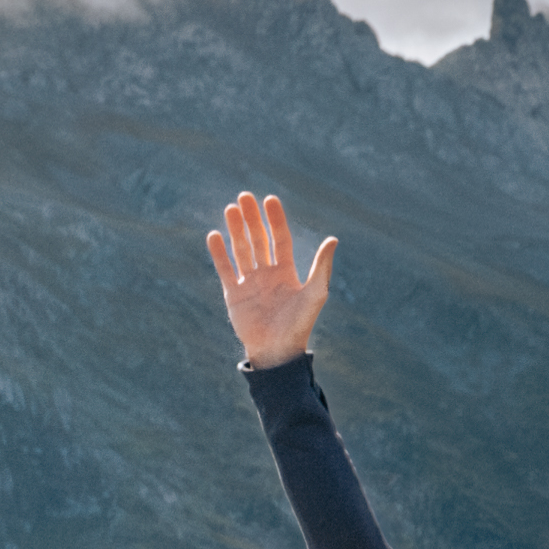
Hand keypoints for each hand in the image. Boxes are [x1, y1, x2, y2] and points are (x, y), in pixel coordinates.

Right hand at [210, 190, 337, 368]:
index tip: (269, 199)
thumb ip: (321, 267)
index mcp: (286, 272)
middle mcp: (267, 274)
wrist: (278, 351)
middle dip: (252, 219)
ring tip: (230, 208)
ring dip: (236, 229)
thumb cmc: (299, 324)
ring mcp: (249, 283)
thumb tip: (333, 239)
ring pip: (241, 250)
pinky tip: (214, 235)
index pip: (279, 238)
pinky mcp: (233, 295)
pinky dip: (219, 253)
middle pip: (258, 240)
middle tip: (244, 196)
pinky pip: (225, 269)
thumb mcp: (315, 294)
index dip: (275, 219)